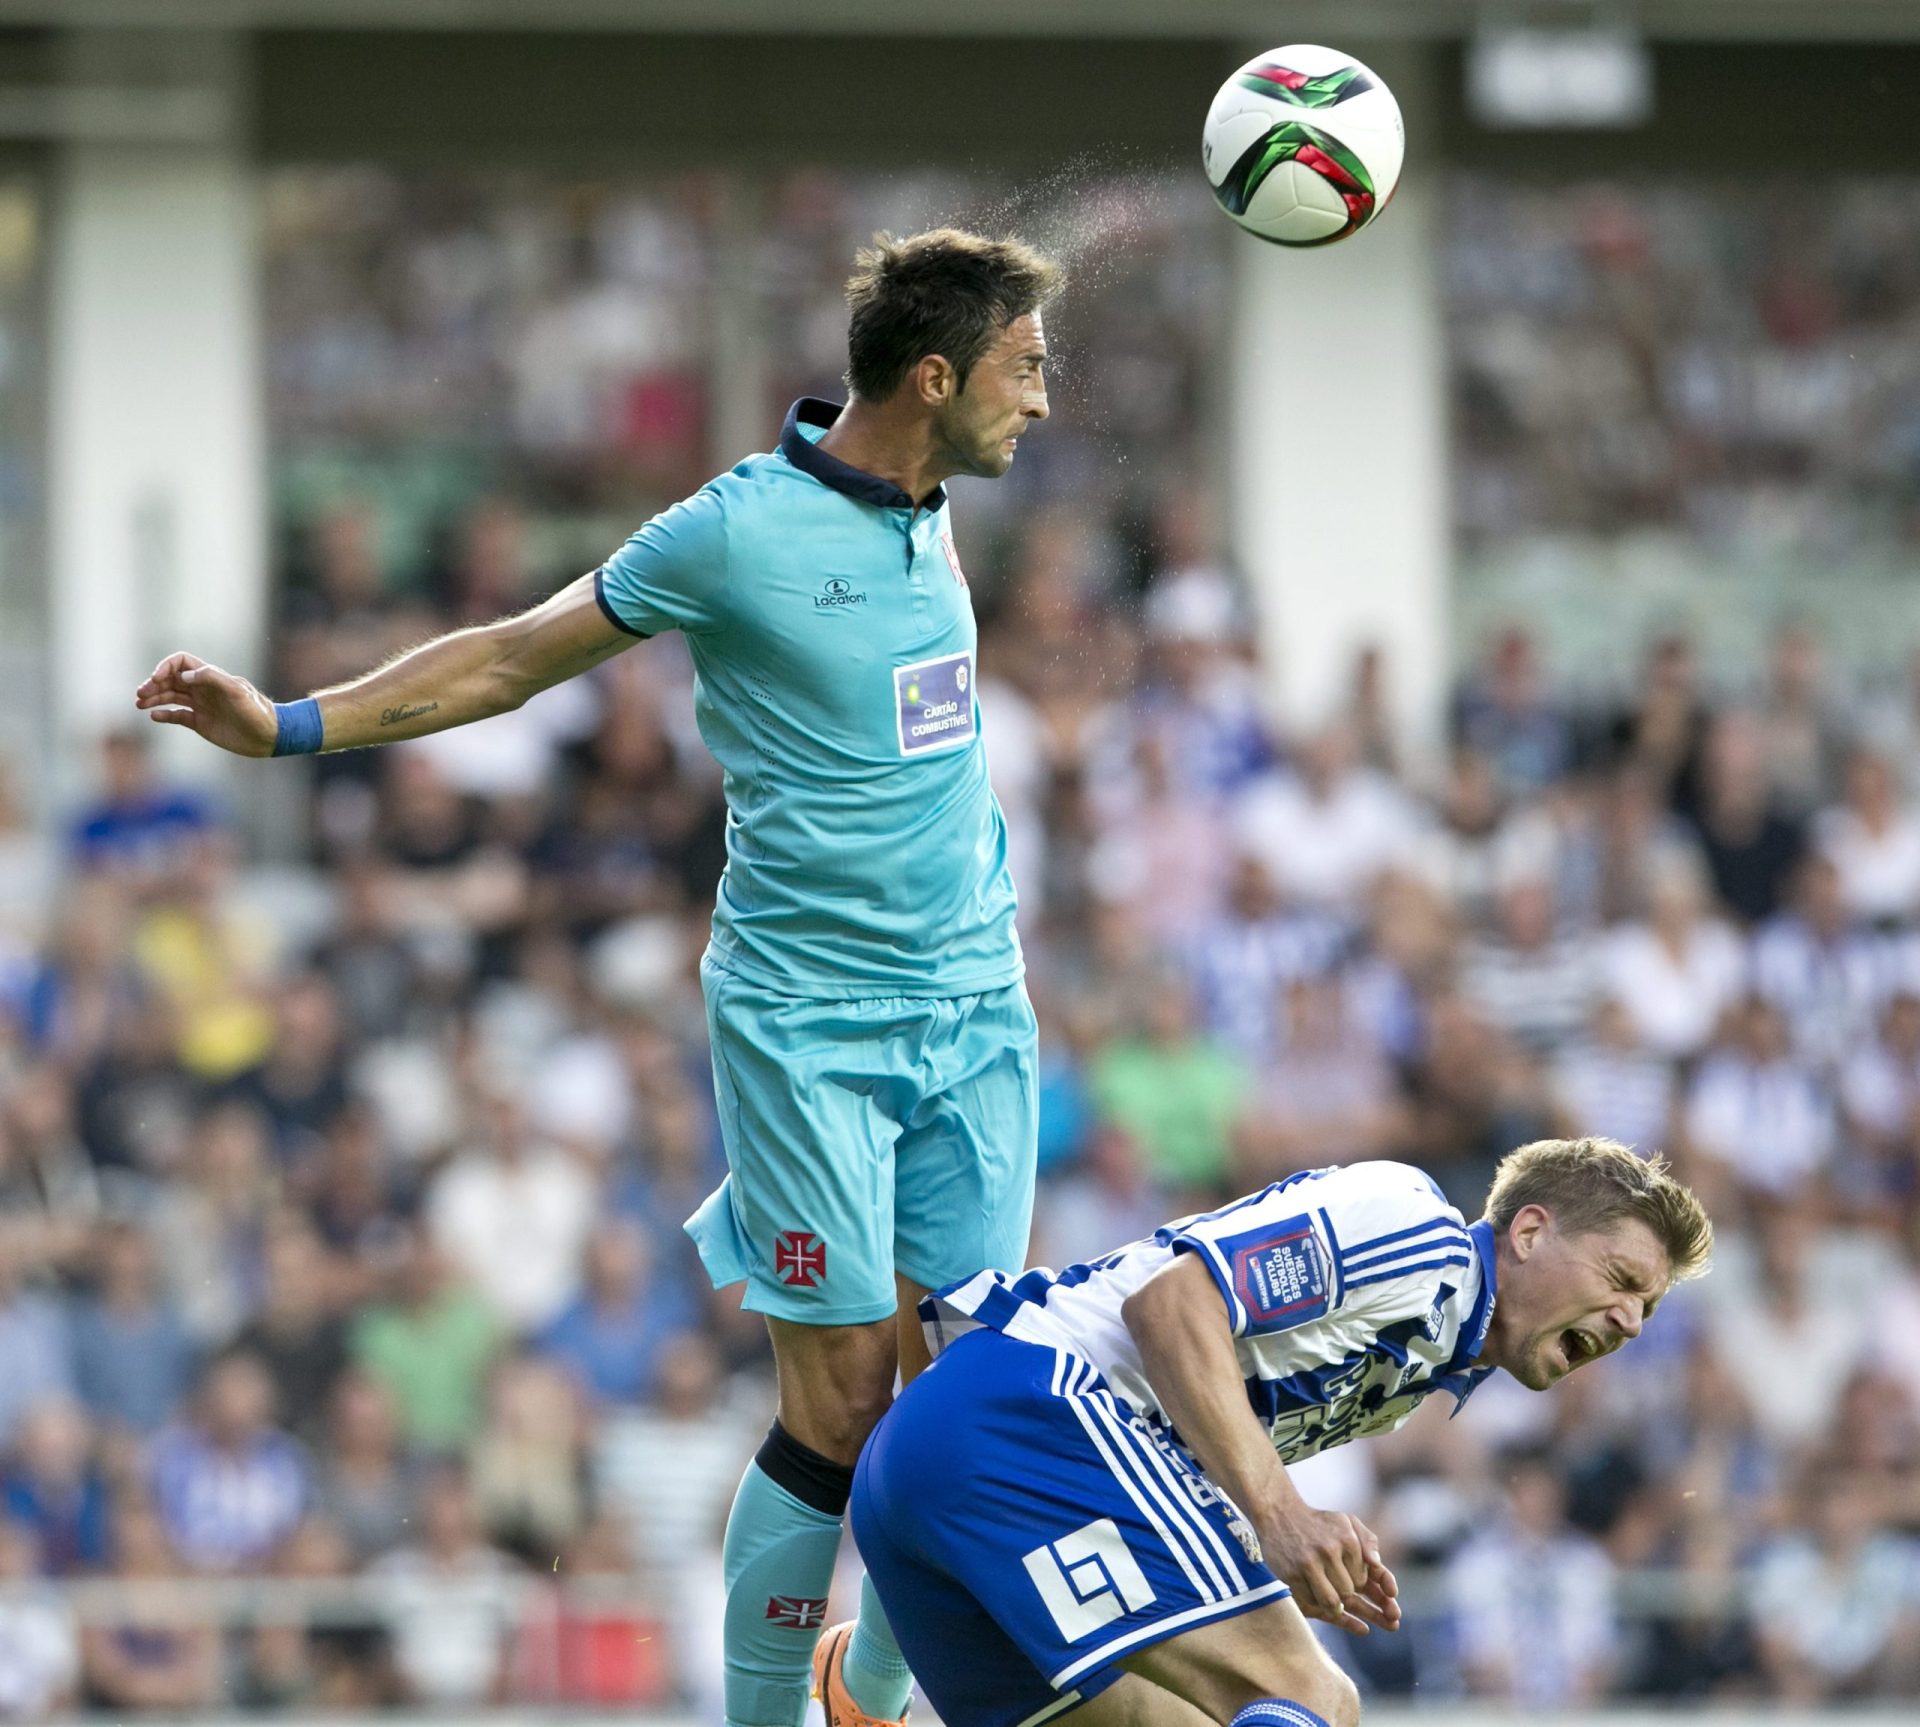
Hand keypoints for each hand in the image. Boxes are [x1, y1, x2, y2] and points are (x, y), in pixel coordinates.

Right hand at [134, 653, 279, 757]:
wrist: (269, 736)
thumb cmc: (257, 711)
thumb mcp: (238, 692)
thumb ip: (213, 678)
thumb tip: (184, 676)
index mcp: (211, 677)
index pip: (181, 663)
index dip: (166, 667)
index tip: (156, 678)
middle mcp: (203, 689)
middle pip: (170, 680)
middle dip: (153, 684)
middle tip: (140, 694)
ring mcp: (200, 706)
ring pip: (170, 697)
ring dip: (153, 698)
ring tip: (139, 704)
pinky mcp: (200, 723)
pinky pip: (177, 716)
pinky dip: (164, 715)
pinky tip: (154, 716)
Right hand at [1260, 1505, 1399, 1635]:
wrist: (1279, 1513)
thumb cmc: (1318, 1523)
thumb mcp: (1347, 1522)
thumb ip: (1368, 1541)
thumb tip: (1377, 1565)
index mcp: (1347, 1538)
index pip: (1361, 1580)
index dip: (1355, 1582)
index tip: (1347, 1577)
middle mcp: (1330, 1550)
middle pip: (1348, 1593)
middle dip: (1344, 1594)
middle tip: (1334, 1585)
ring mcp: (1309, 1562)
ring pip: (1332, 1602)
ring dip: (1331, 1605)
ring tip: (1327, 1596)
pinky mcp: (1292, 1574)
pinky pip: (1310, 1601)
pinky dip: (1312, 1600)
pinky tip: (1309, 1588)